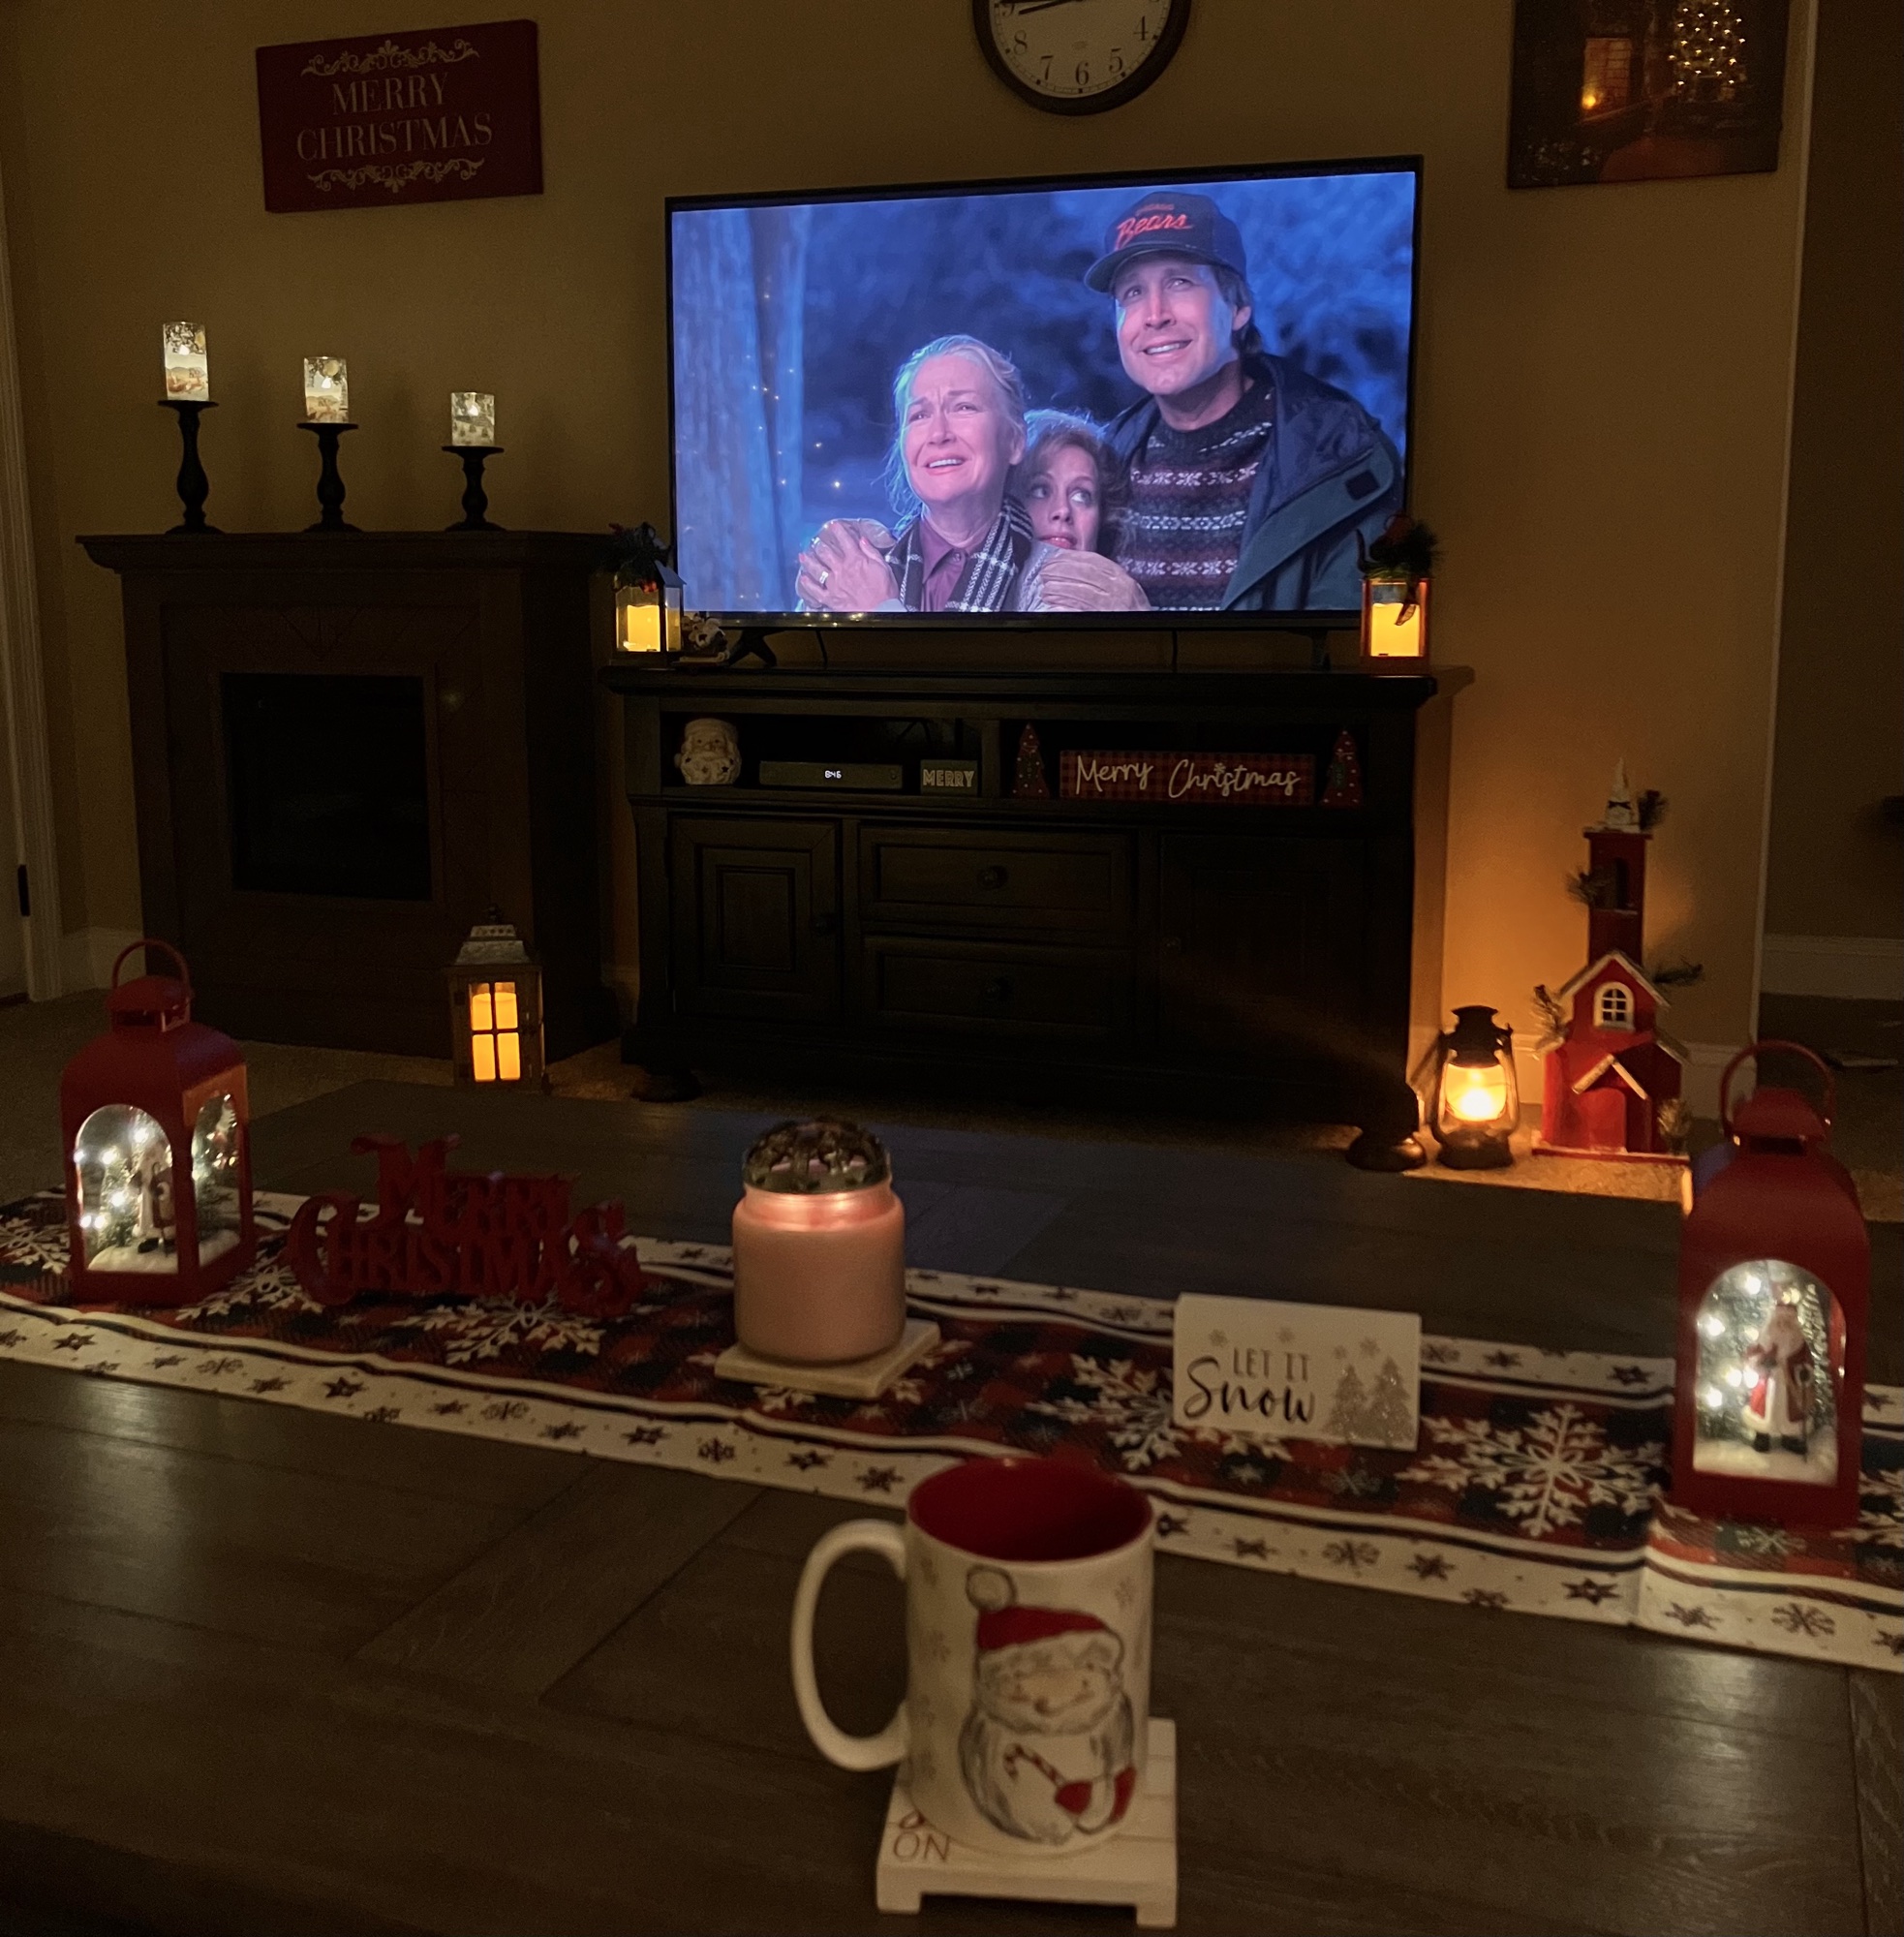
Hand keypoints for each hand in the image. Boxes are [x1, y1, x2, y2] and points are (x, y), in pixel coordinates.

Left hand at [795, 520, 897, 610]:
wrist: (880, 612)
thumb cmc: (884, 592)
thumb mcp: (884, 567)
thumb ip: (872, 552)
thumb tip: (863, 540)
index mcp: (855, 560)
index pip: (845, 540)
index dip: (838, 530)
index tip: (833, 525)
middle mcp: (841, 569)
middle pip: (826, 552)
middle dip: (819, 544)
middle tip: (815, 541)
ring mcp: (834, 583)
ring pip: (817, 568)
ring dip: (809, 561)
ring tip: (803, 555)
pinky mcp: (830, 598)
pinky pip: (815, 590)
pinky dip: (808, 584)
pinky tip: (803, 578)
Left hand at [1025, 549, 1150, 612]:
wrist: (1148, 641)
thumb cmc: (1134, 617)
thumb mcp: (1126, 594)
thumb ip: (1106, 582)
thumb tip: (1077, 571)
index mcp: (1124, 580)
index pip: (1095, 561)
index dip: (1073, 558)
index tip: (1057, 557)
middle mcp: (1121, 590)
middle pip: (1085, 573)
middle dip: (1062, 570)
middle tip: (1045, 572)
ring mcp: (1114, 606)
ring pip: (1081, 591)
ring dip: (1059, 589)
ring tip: (1046, 590)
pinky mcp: (1106, 620)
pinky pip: (1081, 611)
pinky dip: (1066, 606)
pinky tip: (1054, 606)